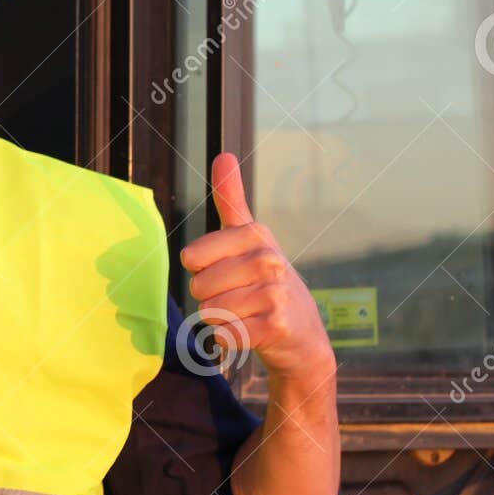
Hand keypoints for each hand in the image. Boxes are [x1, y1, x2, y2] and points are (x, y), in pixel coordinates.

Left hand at [178, 153, 333, 382]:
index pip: (192, 257)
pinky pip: (224, 335)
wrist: (301, 333)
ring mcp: (274, 293)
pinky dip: (228, 340)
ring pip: (210, 311)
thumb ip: (231, 199)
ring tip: (245, 314)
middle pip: (198, 286)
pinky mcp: (275, 326)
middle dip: (209, 298)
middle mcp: (268, 259)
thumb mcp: (248, 237)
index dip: (200, 270)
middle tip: (237, 297)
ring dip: (219, 319)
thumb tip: (224, 154)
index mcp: (255, 235)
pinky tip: (249, 333)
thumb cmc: (264, 281)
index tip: (226, 270)